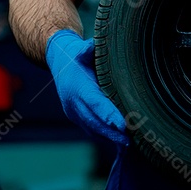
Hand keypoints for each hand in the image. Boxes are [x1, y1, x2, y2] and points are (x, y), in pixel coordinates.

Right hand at [45, 29, 128, 145]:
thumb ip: (88, 49)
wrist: (60, 64)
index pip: (95, 103)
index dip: (108, 114)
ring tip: (128, 146)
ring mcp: (75, 113)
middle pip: (95, 121)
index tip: (122, 124)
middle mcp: (74, 104)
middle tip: (130, 140)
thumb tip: (94, 44)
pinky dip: (105, 137)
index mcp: (78, 88)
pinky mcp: (78, 118)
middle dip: (112, 132)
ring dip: (110, 138)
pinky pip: (92, 130)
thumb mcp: (81, 49)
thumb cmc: (76, 56)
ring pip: (93, 129)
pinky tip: (120, 144)